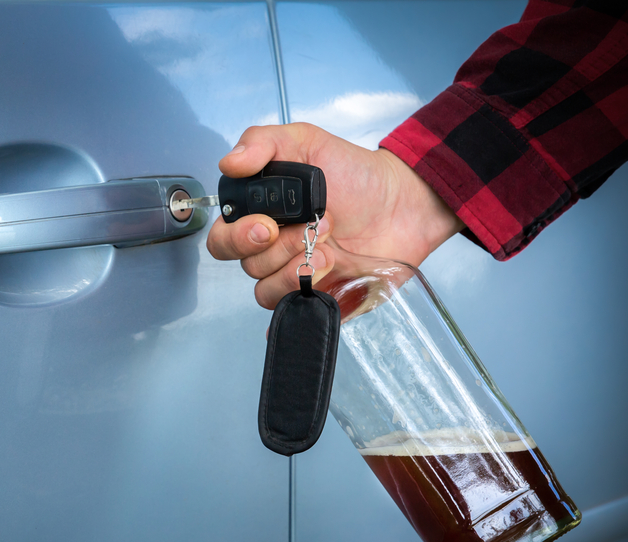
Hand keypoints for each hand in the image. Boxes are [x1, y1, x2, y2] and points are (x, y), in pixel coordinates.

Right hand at [206, 123, 463, 308]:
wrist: (403, 203)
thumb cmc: (356, 174)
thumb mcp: (307, 142)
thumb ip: (263, 143)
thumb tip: (229, 164)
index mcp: (261, 216)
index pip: (223, 238)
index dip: (238, 236)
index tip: (267, 224)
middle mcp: (272, 249)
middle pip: (246, 265)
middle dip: (275, 250)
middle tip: (309, 230)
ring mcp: (293, 275)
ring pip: (266, 291)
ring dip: (294, 271)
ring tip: (329, 249)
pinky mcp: (317, 297)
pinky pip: (292, 312)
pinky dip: (301, 299)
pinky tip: (323, 278)